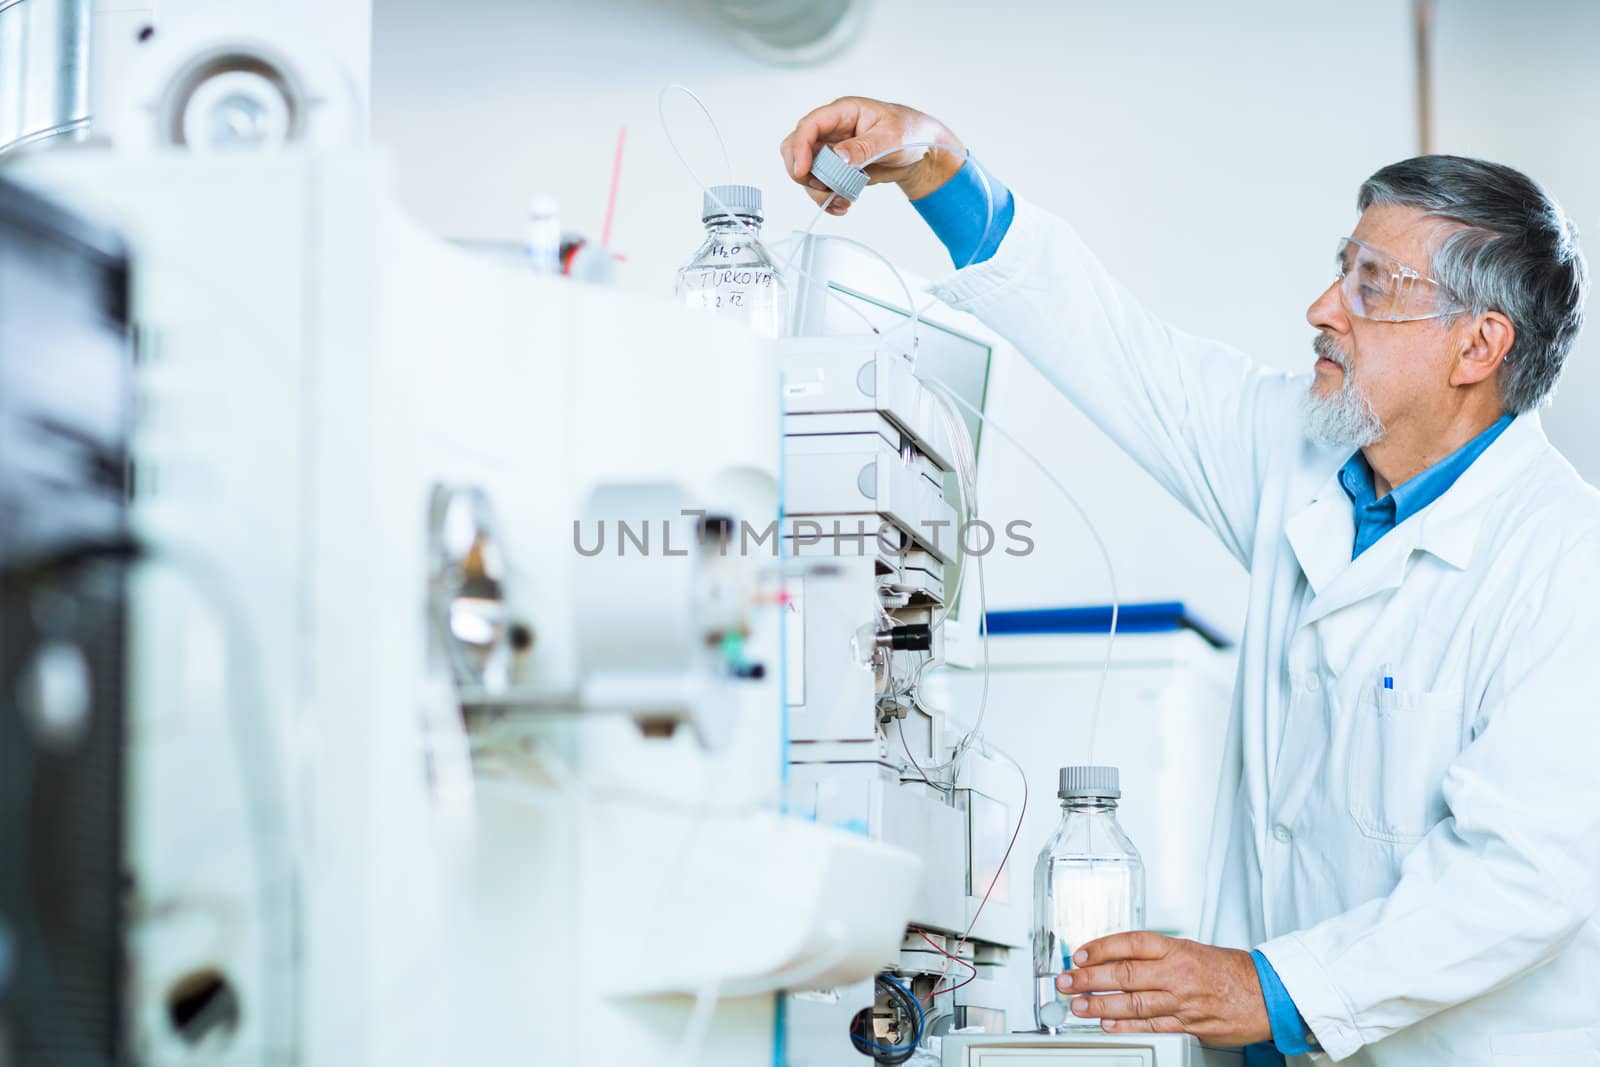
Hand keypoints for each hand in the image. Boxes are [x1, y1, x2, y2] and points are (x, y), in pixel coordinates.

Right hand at [778, 97, 965, 216]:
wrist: (922, 153)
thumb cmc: (910, 132)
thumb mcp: (891, 137)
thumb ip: (863, 147)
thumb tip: (838, 156)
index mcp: (843, 112)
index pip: (810, 125)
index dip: (801, 147)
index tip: (803, 171)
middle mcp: (833, 130)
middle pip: (797, 147)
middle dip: (803, 171)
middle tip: (821, 188)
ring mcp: (833, 151)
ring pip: (807, 171)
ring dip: (818, 190)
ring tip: (841, 201)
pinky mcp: (837, 170)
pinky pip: (821, 185)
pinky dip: (827, 198)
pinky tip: (842, 204)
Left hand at [1055, 932, 1273, 1046]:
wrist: (1267, 994)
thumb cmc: (1230, 970)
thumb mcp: (1192, 949)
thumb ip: (1157, 955)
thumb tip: (1118, 958)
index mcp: (1177, 949)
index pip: (1131, 943)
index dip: (1101, 947)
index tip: (1080, 953)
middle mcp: (1177, 974)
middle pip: (1125, 974)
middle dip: (1089, 978)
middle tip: (1066, 981)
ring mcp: (1182, 1001)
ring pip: (1133, 1003)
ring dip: (1101, 1005)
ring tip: (1078, 1006)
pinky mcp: (1189, 1024)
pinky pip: (1152, 1025)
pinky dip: (1126, 1026)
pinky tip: (1107, 1025)